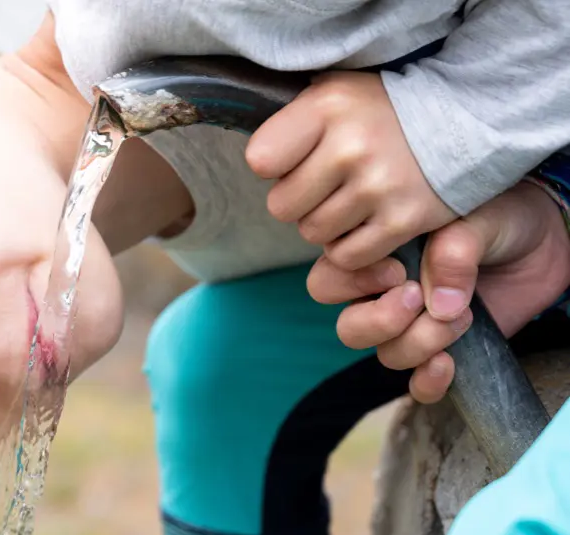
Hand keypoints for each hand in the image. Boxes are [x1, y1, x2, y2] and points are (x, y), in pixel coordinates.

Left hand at [246, 71, 456, 269]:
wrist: (464, 120)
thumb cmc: (381, 111)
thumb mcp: (334, 94)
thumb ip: (292, 124)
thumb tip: (255, 163)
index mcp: (326, 108)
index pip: (260, 160)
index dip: (273, 166)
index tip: (294, 158)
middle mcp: (351, 147)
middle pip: (282, 206)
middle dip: (298, 200)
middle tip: (326, 184)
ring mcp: (379, 186)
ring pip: (313, 233)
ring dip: (325, 224)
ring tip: (350, 199)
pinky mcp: (404, 221)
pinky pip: (348, 255)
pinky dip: (351, 247)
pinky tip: (367, 222)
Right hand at [307, 181, 569, 402]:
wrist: (540, 242)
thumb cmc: (495, 216)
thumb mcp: (476, 217)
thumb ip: (453, 249)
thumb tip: (441, 305)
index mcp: (371, 255)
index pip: (328, 279)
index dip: (354, 282)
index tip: (398, 270)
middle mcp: (380, 295)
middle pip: (348, 327)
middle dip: (378, 320)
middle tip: (415, 298)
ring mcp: (408, 328)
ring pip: (384, 355)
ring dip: (419, 341)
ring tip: (460, 316)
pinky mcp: (438, 352)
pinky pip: (415, 385)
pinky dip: (428, 382)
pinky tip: (448, 363)